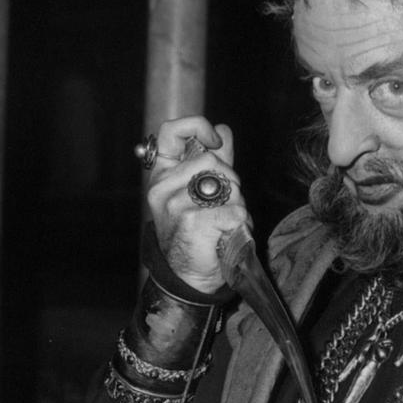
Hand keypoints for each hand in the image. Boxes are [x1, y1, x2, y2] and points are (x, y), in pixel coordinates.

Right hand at [146, 116, 251, 293]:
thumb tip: (222, 128)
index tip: (216, 141)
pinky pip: (234, 210)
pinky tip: (226, 233)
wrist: (190, 274)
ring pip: (228, 186)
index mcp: (162, 174)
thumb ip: (214, 158)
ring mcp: (175, 204)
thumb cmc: (198, 231)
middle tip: (224, 203)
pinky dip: (239, 222)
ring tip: (224, 221)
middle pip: (213, 161)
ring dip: (237, 204)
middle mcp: (163, 187)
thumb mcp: (203, 189)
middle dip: (230, 180)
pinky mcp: (193, 222)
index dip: (198, 127)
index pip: (171, 131)